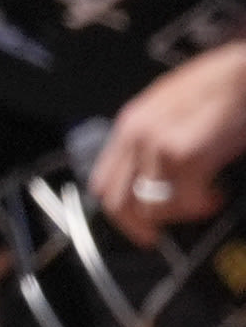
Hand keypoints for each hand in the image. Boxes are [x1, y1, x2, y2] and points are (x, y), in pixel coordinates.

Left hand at [88, 42, 245, 232]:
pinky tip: (217, 195)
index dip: (120, 212)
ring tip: (205, 202)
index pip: (103, 182)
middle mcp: (134, 135)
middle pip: (117, 201)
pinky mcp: (183, 154)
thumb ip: (160, 140)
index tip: (139, 227)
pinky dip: (200, 206)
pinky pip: (182, 200)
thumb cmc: (223, 89)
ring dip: (178, 214)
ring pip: (149, 206)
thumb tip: (161, 178)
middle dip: (140, 226)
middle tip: (161, 236)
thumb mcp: (177, 111)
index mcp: (130, 124)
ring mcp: (156, 144)